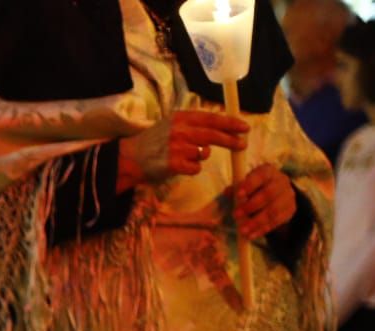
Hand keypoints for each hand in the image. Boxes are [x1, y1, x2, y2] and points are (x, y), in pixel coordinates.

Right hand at [118, 109, 247, 188]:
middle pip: (213, 135)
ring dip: (201, 156)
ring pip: (204, 153)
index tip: (244, 127)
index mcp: (181, 117)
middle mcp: (180, 130)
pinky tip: (180, 166)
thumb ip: (193, 124)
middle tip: (242, 144)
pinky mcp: (174, 164)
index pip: (212, 118)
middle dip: (231, 140)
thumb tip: (221, 127)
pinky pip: (195, 168)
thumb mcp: (172, 124)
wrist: (129, 158)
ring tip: (187, 156)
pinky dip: (192, 168)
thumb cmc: (154, 142)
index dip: (230, 123)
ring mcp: (177, 147)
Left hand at [234, 164, 297, 239]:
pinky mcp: (290, 210)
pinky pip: (277, 221)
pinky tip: (251, 235)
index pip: (261, 175)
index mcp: (268, 172)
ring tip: (242, 230)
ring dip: (256, 222)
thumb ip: (236, 189)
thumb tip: (227, 193)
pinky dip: (262, 229)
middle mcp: (281, 181)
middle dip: (251, 205)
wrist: (278, 195)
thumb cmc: (255, 189)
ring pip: (274, 210)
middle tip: (235, 215)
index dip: (250, 184)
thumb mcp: (246, 186)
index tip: (238, 194)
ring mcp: (288, 196)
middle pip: (269, 193)